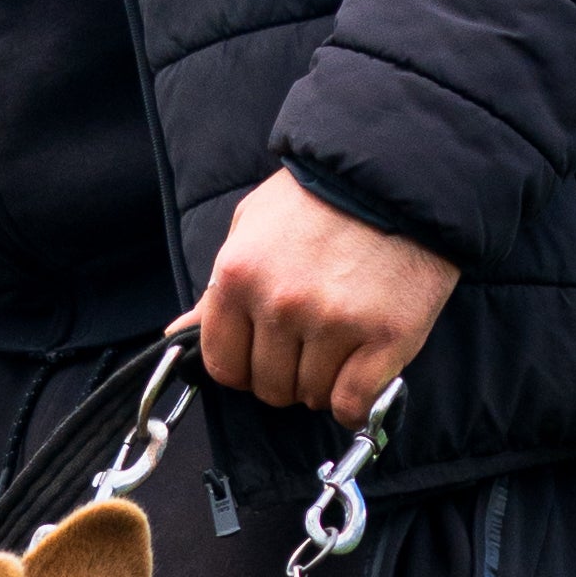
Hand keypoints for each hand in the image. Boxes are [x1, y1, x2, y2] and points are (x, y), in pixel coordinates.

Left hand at [197, 170, 460, 427]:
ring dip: (325, 382)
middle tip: (312, 344)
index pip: (223, 364)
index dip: (244, 367)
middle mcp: (280, 304)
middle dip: (287, 374)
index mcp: (239, 276)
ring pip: (313, 396)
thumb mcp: (253, 225)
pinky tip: (363, 377)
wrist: (399, 173)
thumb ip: (218, 288)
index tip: (264, 355)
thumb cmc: (321, 197)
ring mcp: (333, 322)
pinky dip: (357, 403)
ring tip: (343, 344)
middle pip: (270, 387)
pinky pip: (354, 402)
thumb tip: (177, 334)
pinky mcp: (384, 336)